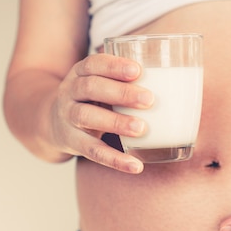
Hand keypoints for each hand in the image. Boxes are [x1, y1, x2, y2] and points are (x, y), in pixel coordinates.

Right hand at [50, 54, 152, 172]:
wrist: (49, 121)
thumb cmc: (92, 98)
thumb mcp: (100, 83)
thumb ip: (127, 81)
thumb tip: (181, 84)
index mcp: (81, 72)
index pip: (93, 64)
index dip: (114, 66)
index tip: (138, 70)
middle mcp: (70, 91)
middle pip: (90, 87)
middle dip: (121, 92)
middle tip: (149, 100)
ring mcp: (68, 117)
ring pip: (87, 116)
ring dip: (116, 122)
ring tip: (142, 128)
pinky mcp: (72, 142)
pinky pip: (92, 151)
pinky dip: (114, 160)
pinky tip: (135, 166)